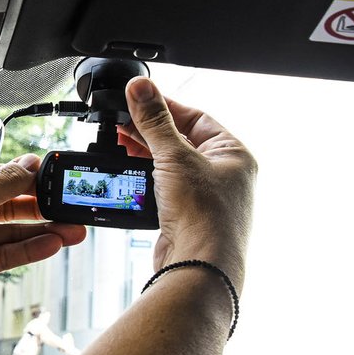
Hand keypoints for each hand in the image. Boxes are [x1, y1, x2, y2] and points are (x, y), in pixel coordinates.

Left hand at [0, 155, 86, 314]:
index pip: (1, 178)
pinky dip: (31, 249)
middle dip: (42, 207)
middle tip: (70, 207)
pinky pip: (9, 255)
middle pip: (11, 206)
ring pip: (14, 232)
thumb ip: (8, 182)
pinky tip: (54, 243)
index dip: (28, 179)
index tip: (54, 180)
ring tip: (73, 230)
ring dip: (44, 231)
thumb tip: (30, 163)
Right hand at [118, 77, 256, 289]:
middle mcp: (224, 174)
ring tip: (120, 144)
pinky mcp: (187, 215)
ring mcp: (206, 196)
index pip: (196, 116)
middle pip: (181, 140)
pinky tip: (129, 171)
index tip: (137, 98)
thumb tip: (140, 88)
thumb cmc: (204, 216)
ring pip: (171, 164)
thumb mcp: (175, 156)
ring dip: (145, 153)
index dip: (164, 106)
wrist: (199, 266)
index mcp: (233, 154)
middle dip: (149, 131)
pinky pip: (164, 186)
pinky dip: (146, 176)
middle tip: (121, 121)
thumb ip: (154, 120)